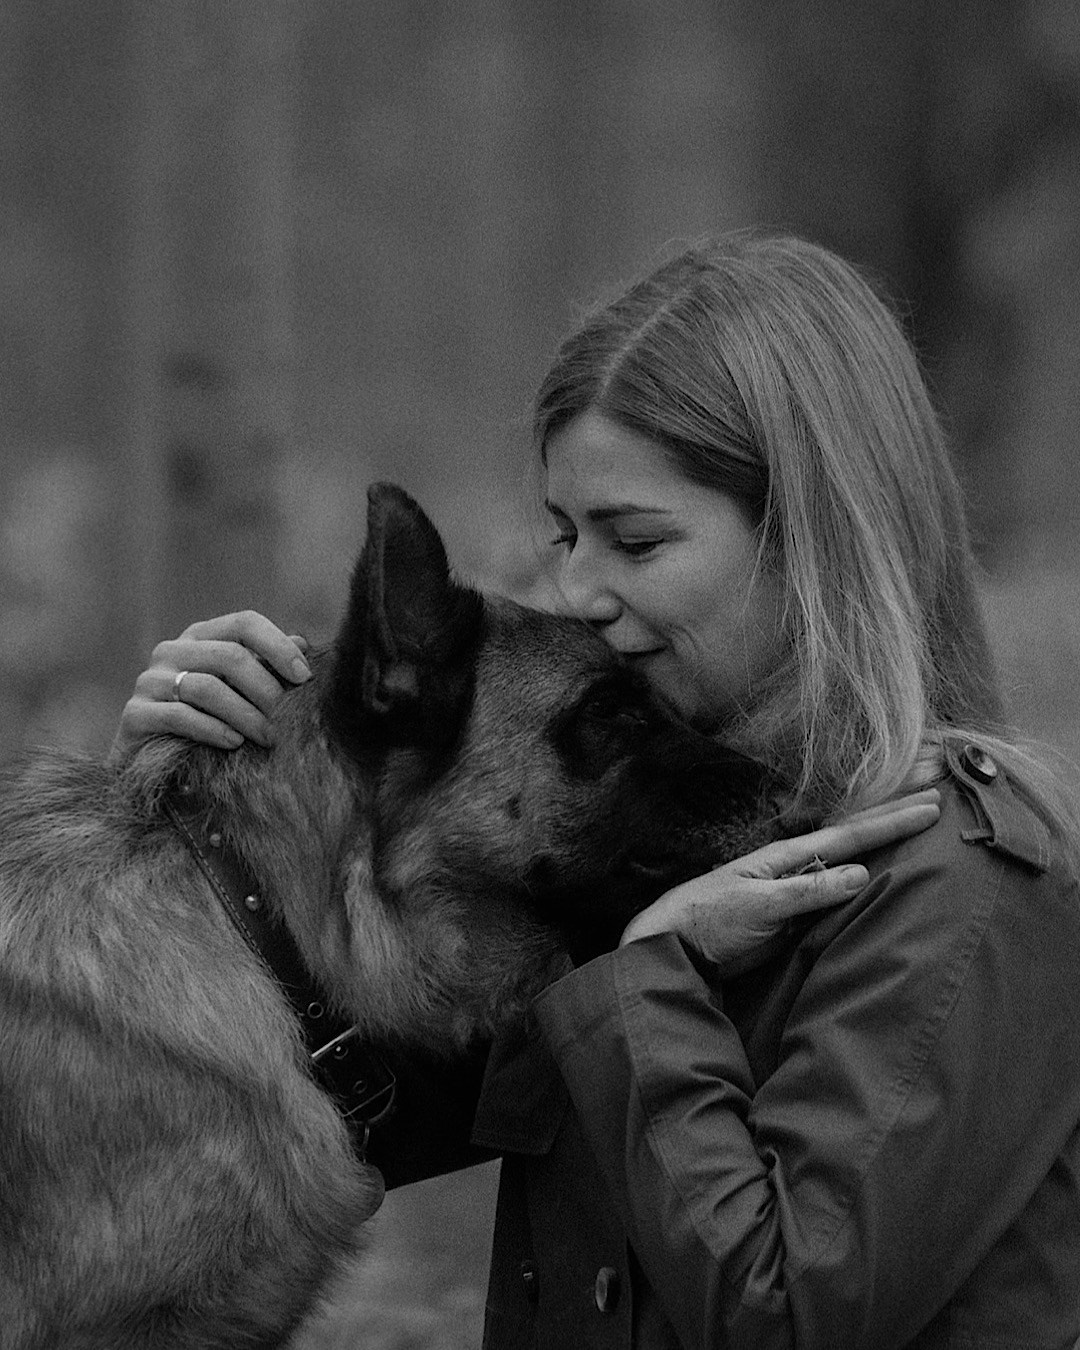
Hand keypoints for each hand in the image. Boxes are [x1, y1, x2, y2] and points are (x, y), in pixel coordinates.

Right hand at [109, 612, 311, 761]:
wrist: (153, 763)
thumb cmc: (207, 722)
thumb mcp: (240, 692)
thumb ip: (265, 666)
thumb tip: (302, 642)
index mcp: (201, 637)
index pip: (245, 623)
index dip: (278, 646)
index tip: (305, 677)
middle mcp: (172, 650)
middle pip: (229, 656)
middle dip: (266, 689)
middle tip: (288, 719)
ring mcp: (149, 680)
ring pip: (207, 688)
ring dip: (246, 715)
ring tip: (268, 738)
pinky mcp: (135, 714)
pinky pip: (180, 716)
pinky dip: (213, 730)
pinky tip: (235, 743)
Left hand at [619, 789, 941, 976]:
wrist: (673, 946)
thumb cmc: (709, 920)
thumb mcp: (759, 905)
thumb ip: (808, 890)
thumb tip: (861, 873)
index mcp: (788, 857)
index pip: (850, 835)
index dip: (892, 821)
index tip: (931, 807)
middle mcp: (796, 866)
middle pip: (855, 836)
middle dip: (895, 814)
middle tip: (937, 794)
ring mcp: (795, 888)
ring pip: (849, 858)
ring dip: (882, 838)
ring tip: (917, 818)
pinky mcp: (792, 915)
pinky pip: (836, 889)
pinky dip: (862, 873)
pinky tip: (879, 870)